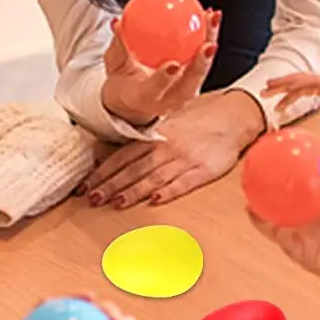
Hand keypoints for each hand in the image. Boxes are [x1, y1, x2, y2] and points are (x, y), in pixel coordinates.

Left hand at [83, 89, 264, 208]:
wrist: (233, 115)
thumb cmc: (200, 120)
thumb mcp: (169, 122)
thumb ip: (146, 138)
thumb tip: (118, 154)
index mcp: (155, 136)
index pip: (122, 156)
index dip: (103, 172)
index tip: (86, 185)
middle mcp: (166, 147)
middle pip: (132, 169)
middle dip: (110, 185)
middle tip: (91, 199)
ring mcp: (184, 159)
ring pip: (153, 177)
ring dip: (133, 191)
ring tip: (116, 203)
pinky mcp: (203, 170)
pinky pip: (183, 183)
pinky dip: (168, 191)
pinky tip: (154, 201)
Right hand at [100, 11, 219, 126]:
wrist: (135, 102)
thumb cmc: (124, 83)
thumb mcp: (114, 67)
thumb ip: (117, 47)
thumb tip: (117, 22)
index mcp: (145, 99)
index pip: (154, 91)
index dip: (164, 79)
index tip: (172, 65)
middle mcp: (168, 101)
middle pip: (189, 86)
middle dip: (201, 65)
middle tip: (208, 43)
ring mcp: (184, 94)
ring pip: (202, 71)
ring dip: (210, 42)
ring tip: (213, 17)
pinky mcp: (194, 83)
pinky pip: (204, 59)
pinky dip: (208, 37)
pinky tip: (208, 15)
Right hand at [252, 168, 319, 292]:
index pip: (305, 183)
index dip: (294, 171)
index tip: (282, 156)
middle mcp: (310, 215)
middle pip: (285, 199)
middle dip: (270, 187)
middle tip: (256, 171)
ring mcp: (302, 232)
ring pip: (276, 217)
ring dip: (261, 206)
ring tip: (249, 192)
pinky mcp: (297, 250)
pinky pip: (278, 236)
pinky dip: (265, 226)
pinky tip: (256, 215)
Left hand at [265, 61, 319, 115]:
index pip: (303, 88)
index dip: (289, 94)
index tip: (277, 101)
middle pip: (296, 82)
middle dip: (279, 87)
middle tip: (262, 92)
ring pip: (298, 80)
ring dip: (282, 85)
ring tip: (267, 90)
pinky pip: (309, 82)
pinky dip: (297, 85)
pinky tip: (287, 87)